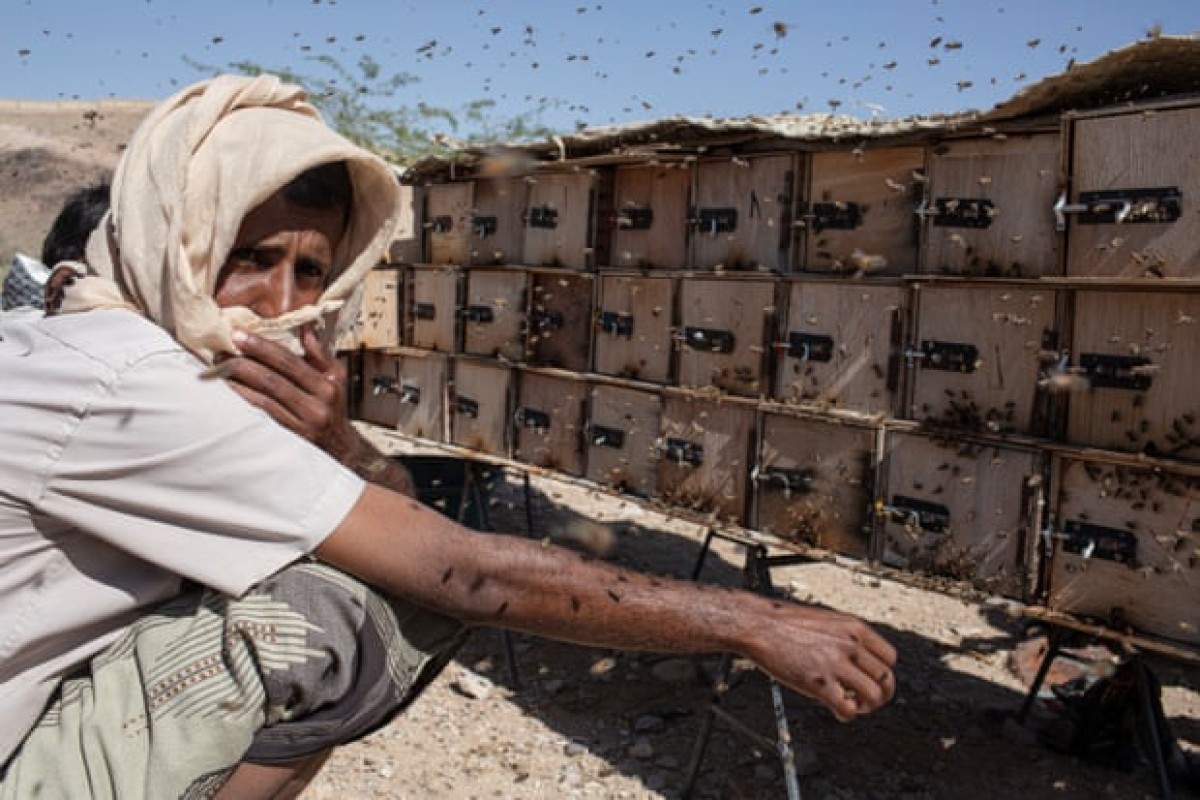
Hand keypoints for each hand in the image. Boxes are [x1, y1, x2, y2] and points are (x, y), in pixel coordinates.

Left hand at [221, 327, 416, 496]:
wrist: (341, 451)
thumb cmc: (334, 408)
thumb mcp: (336, 379)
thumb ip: (320, 354)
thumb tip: (305, 327)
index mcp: (326, 387)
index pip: (290, 362)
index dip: (262, 347)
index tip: (238, 335)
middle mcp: (315, 407)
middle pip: (271, 381)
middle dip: (242, 364)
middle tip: (219, 353)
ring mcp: (300, 426)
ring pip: (260, 401)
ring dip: (235, 384)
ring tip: (216, 370)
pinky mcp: (286, 441)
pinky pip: (257, 419)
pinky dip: (240, 404)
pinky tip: (225, 394)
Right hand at [744, 603, 896, 721]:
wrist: (759, 624)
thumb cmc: (784, 622)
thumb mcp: (826, 620)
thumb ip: (845, 637)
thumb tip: (857, 658)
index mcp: (854, 628)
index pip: (890, 657)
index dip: (883, 673)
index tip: (873, 680)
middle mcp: (850, 645)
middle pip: (886, 679)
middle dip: (880, 694)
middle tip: (868, 699)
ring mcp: (835, 664)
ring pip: (874, 696)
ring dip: (866, 707)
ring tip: (853, 706)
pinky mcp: (819, 683)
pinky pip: (848, 708)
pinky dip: (847, 714)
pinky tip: (837, 710)